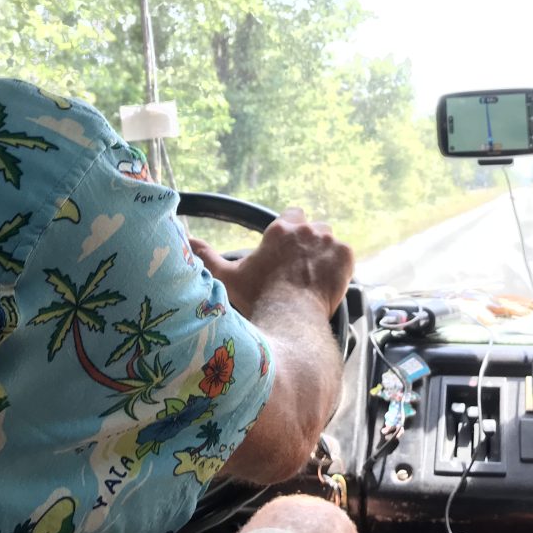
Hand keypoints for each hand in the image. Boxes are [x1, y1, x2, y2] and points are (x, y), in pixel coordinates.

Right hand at [190, 207, 353, 317]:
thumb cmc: (258, 298)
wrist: (290, 318)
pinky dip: (340, 267)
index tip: (288, 248)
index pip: (293, 215)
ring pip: (330, 241)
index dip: (292, 230)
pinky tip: (329, 283)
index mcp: (280, 229)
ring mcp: (328, 242)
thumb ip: (206, 256)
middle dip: (310, 241)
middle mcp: (306, 229)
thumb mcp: (226, 276)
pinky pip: (345, 256)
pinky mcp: (345, 257)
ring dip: (325, 253)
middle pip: (314, 227)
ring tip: (316, 276)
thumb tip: (187, 241)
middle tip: (302, 266)